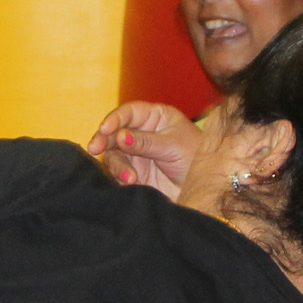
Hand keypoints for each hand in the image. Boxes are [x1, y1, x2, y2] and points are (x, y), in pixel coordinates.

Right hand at [85, 101, 199, 198]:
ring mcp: (136, 154)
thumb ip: (145, 142)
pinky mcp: (134, 173)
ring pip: (114, 154)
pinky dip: (121, 177)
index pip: (130, 112)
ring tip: (130, 178)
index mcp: (155, 117)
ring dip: (117, 165)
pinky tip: (131, 183)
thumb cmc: (196, 159)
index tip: (105, 129)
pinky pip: (118, 173)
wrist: (206, 189)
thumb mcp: (172, 146)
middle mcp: (142, 133)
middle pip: (115, 132)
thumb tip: (119, 137)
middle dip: (104, 139)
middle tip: (95, 148)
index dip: (115, 118)